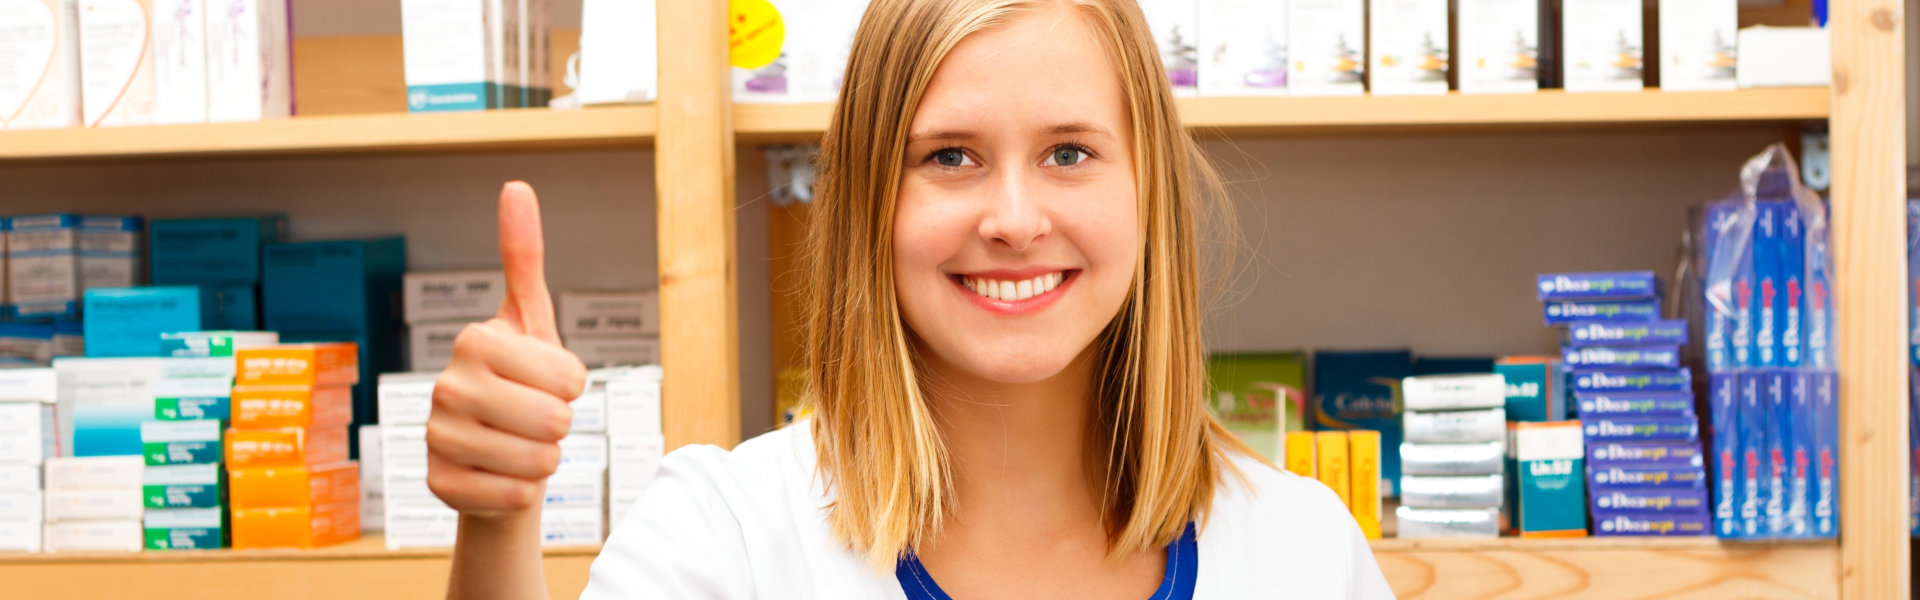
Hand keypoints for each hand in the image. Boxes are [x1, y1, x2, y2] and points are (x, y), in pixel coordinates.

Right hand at [428, 182, 588, 518]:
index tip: (549, 380)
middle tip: (538, 420)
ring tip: (521, 445)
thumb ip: (523, 256)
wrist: (496, 453)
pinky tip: (501, 476)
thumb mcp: (532, 321)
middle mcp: (446, 384)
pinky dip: (521, 493)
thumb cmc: (523, 384)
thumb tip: (515, 184)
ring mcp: (436, 435)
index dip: (574, 385)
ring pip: (538, 461)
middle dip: (561, 426)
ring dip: (544, 460)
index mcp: (476, 339)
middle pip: (555, 419)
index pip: (570, 376)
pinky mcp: (439, 483)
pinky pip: (513, 496)